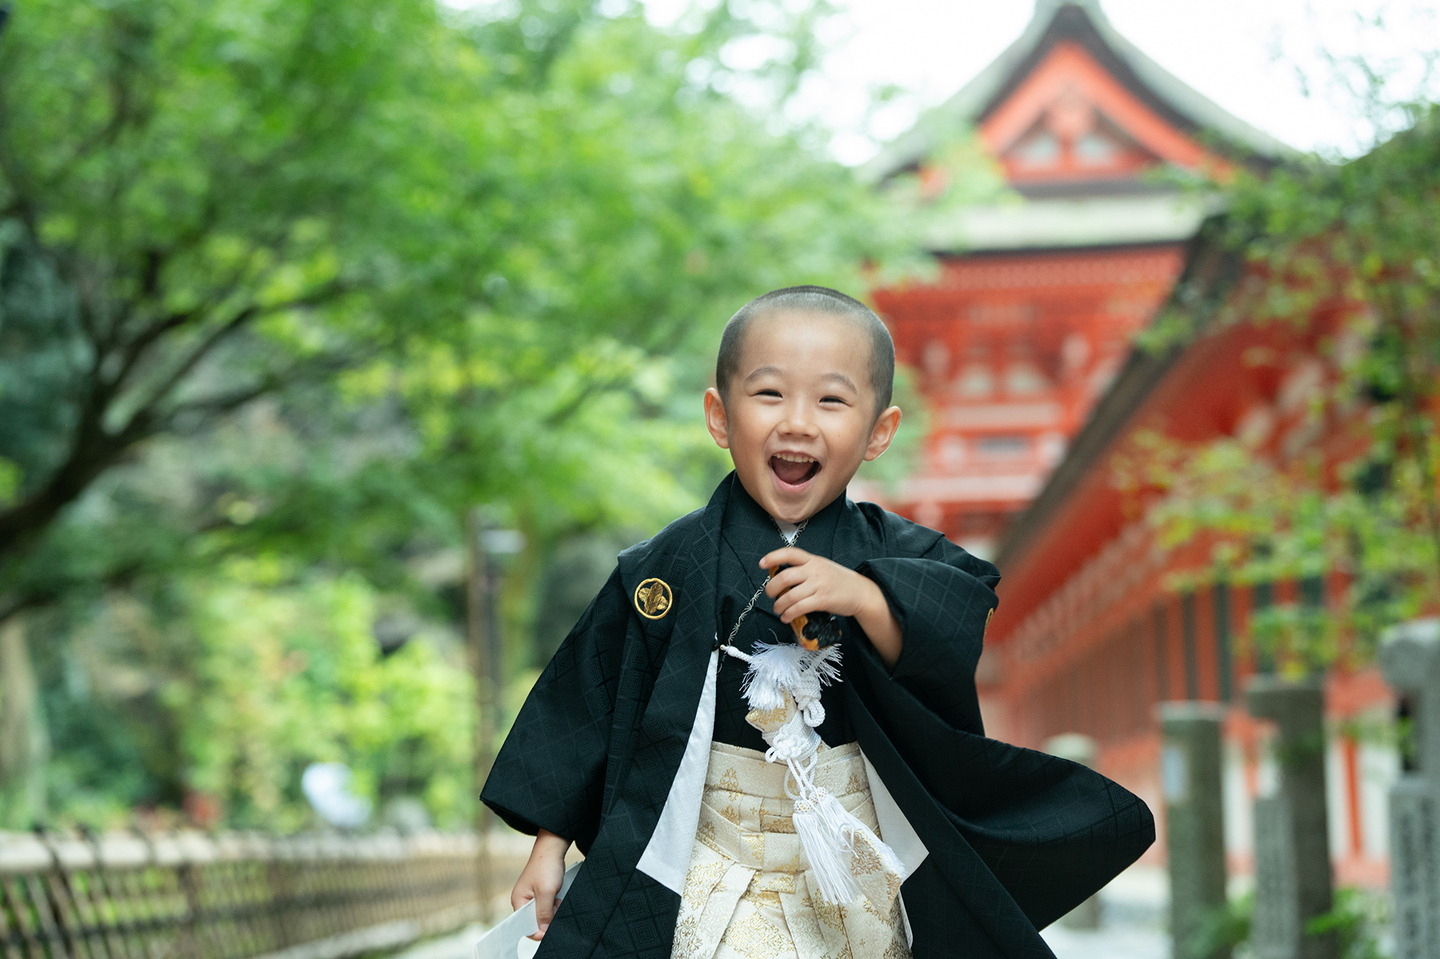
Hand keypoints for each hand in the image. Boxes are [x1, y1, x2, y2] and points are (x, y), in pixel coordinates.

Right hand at [511, 829, 568, 939]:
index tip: (550, 929)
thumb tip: (542, 931)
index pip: (524, 926)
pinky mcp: (540, 895)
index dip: (537, 931)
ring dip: (552, 912)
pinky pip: (546, 908)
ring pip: (542, 916)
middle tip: (554, 907)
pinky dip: (553, 906)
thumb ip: (543, 912)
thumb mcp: (546, 892)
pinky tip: (557, 898)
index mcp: (518, 901)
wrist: (553, 850)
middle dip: (547, 919)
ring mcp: (531, 898)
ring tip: (556, 900)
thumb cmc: (546, 866)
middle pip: (534, 922)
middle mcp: (522, 901)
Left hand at [759, 547, 902, 666]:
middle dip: (772, 588)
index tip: (762, 563)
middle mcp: (815, 570)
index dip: (773, 557)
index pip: (790, 553)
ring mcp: (819, 585)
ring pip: (790, 595)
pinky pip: (799, 608)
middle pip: (785, 577)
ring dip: (779, 605)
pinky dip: (789, 614)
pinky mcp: (823, 600)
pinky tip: (786, 617)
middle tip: (770, 595)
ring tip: (778, 609)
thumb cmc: (840, 581)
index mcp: (813, 560)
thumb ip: (806, 569)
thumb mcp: (823, 567)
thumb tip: (782, 578)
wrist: (861, 592)